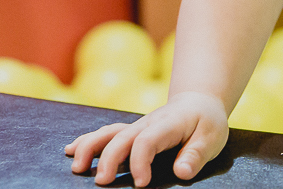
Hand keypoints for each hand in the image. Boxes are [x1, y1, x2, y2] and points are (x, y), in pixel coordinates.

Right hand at [65, 91, 228, 186]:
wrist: (199, 102)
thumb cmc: (207, 122)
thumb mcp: (212, 137)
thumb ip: (196, 155)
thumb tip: (182, 172)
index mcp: (169, 124)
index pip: (148, 140)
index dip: (140, 162)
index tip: (141, 184)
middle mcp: (148, 123)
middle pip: (122, 137)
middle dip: (108, 158)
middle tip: (102, 182)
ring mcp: (137, 126)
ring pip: (109, 132)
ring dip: (90, 147)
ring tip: (76, 168)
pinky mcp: (131, 132)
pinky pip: (106, 133)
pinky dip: (87, 140)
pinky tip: (70, 150)